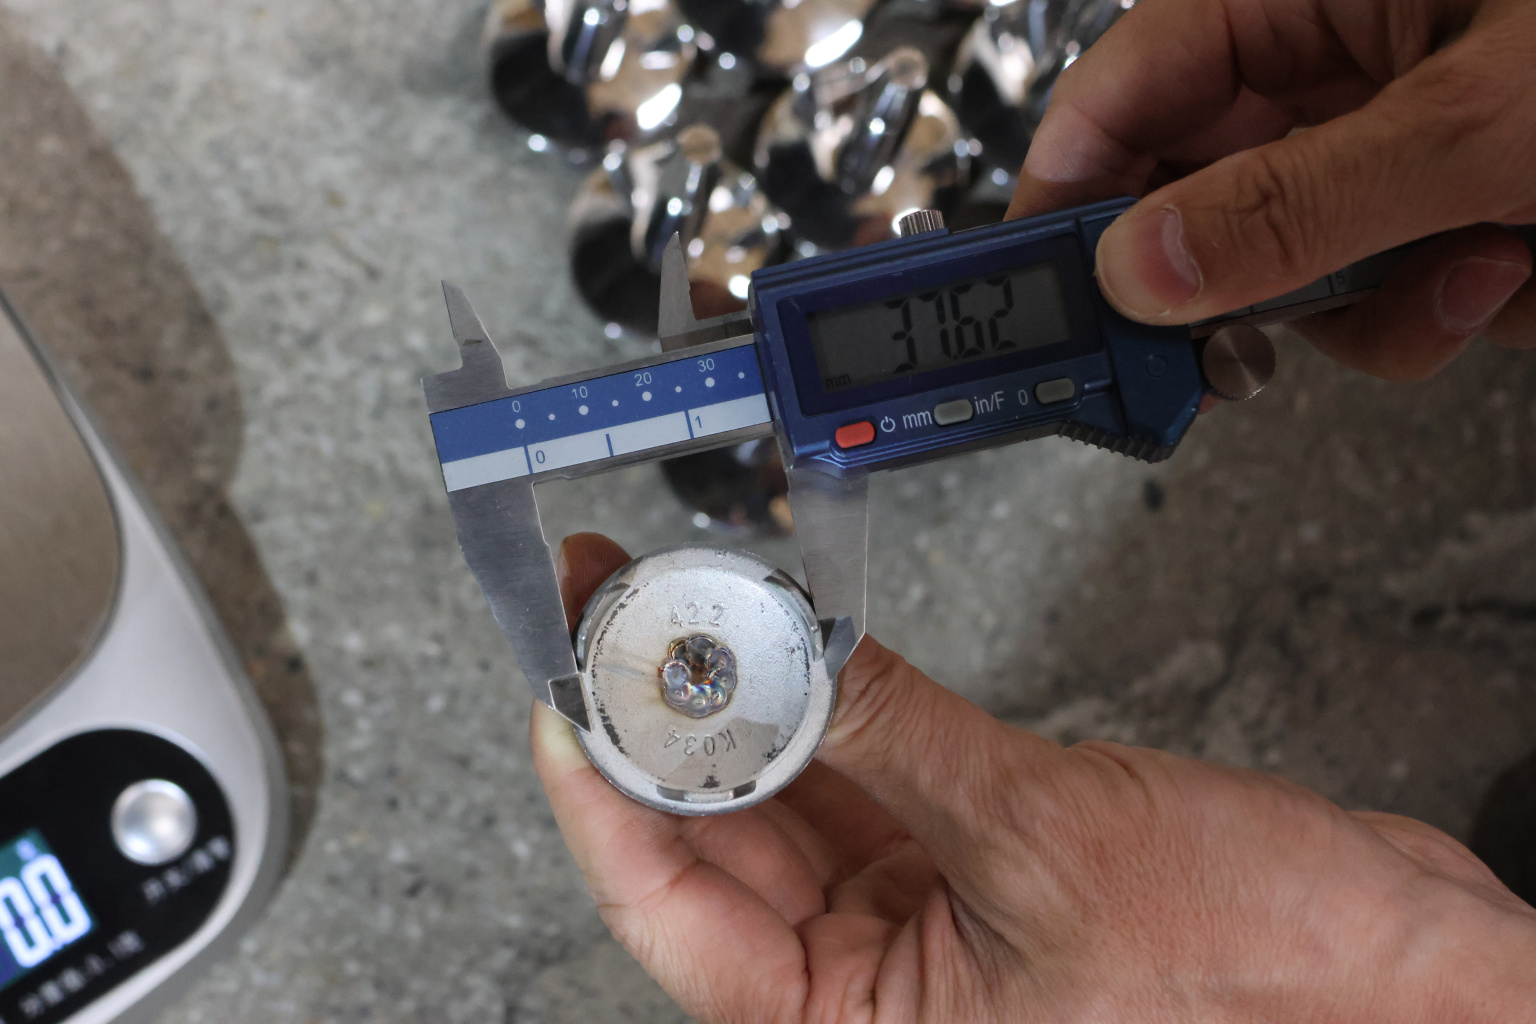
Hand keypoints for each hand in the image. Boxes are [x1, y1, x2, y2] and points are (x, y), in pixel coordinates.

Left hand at [533, 532, 1535, 1022]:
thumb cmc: (1262, 977)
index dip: (603, 788)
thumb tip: (771, 656)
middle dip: (660, 718)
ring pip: (783, 796)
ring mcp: (915, 922)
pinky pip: (862, 771)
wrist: (1398, 964)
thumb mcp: (1042, 840)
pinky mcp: (965, 861)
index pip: (672, 908)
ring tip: (678, 605)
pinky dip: (824, 702)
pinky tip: (783, 639)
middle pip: (714, 841)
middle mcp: (869, 991)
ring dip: (734, 700)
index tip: (566, 684)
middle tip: (614, 610)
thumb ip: (890, 733)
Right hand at [1008, 0, 1535, 381]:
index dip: (1064, 197)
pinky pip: (1380, 293)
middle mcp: (1329, 65)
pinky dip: (1444, 309)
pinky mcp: (1433, 205)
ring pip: (1295, 272)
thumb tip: (1143, 272)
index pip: (1122, 92)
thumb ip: (1300, 204)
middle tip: (1229, 348)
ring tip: (1482, 270)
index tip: (1039, 298)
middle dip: (1243, 285)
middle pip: (1196, 202)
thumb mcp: (1470, 122)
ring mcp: (1380, 142)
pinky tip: (1517, 269)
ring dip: (1381, 307)